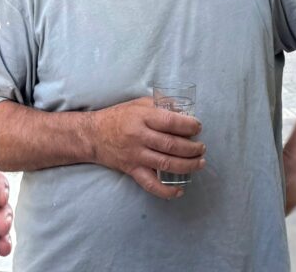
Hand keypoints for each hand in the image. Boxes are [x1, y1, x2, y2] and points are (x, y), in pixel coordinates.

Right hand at [89, 97, 205, 198]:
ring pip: (166, 164)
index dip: (188, 125)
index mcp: (142, 117)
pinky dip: (166, 190)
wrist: (93, 135)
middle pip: (171, 145)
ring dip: (187, 165)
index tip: (198, 127)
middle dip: (192, 148)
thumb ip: (161, 105)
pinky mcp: (132, 170)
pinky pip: (150, 184)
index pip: (170, 122)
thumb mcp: (139, 103)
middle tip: (202, 148)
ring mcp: (135, 155)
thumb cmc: (119, 116)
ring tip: (200, 163)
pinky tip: (179, 190)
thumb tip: (184, 109)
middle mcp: (139, 137)